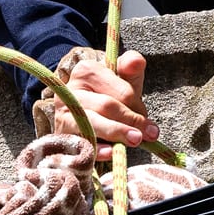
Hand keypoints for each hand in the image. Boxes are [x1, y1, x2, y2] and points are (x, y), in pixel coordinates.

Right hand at [42, 49, 156, 159]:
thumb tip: (137, 61)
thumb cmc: (109, 95)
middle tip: (151, 133)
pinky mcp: (62, 136)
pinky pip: (81, 143)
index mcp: (86, 70)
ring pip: (93, 123)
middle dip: (131, 120)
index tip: (145, 115)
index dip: (137, 105)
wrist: (84, 116)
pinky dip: (97, 149)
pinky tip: (111, 152)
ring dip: (117, 133)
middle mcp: (70, 91)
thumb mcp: (122, 79)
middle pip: (107, 106)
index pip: (120, 90)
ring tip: (136, 140)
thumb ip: (131, 67)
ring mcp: (63, 115)